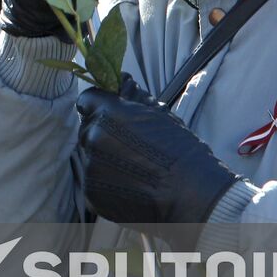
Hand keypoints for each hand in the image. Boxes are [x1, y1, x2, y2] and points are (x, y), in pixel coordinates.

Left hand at [76, 75, 240, 245]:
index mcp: (107, 113)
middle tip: (129, 145)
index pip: (87, 99)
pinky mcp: (92, 192)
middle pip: (87, 128)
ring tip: (134, 168)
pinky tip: (132, 184)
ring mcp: (90, 167)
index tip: (110, 113)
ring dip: (105, 158)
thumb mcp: (158, 113)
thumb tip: (121, 81)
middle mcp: (93, 137)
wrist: (190, 194)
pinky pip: (94, 180)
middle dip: (102, 133)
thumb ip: (133, 96)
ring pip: (90, 155)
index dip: (99, 105)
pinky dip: (107, 181)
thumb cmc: (180, 150)